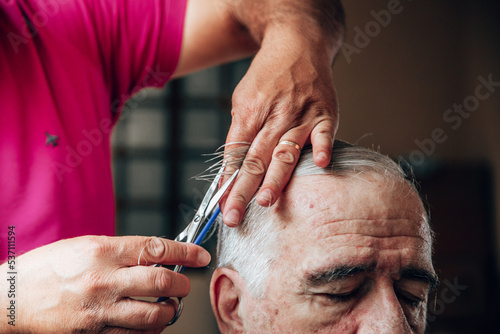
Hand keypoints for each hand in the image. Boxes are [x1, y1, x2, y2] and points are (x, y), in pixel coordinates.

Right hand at [1, 236, 209, 332]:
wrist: (10, 299)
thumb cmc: (48, 268)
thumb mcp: (86, 245)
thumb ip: (122, 251)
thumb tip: (157, 255)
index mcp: (102, 251)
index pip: (156, 248)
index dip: (185, 252)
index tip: (200, 256)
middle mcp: (103, 281)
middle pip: (161, 283)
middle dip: (182, 284)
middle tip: (184, 283)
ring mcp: (99, 311)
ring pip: (153, 316)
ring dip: (170, 311)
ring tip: (169, 305)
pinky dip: (150, 330)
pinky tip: (149, 322)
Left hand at [222, 30, 338, 225]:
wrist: (297, 44)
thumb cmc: (268, 77)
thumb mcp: (242, 99)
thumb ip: (241, 134)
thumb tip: (232, 169)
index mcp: (248, 114)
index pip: (234, 155)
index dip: (227, 183)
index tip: (223, 207)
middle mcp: (273, 117)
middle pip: (254, 160)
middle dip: (242, 191)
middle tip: (235, 218)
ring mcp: (300, 116)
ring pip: (285, 151)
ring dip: (275, 177)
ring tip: (264, 201)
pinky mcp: (324, 114)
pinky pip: (324, 133)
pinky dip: (322, 147)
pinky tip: (321, 165)